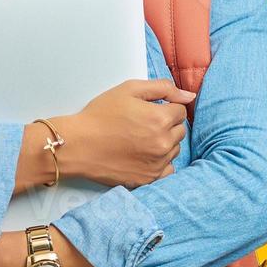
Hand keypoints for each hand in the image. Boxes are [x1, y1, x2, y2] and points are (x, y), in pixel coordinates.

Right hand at [54, 78, 193, 188]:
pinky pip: (167, 169)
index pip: (180, 110)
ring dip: (163, 143)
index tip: (148, 110)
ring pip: (174, 149)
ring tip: (139, 139)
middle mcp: (163, 143)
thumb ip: (163, 88)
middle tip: (142, 124)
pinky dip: (159, 162)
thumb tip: (188, 96)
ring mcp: (157, 163)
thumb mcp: (129, 89)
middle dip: (166, 124)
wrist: (77, 145)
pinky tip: (143, 155)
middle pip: (179, 130)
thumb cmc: (100, 116)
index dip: (164, 107)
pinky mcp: (148, 178)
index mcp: (160, 118)